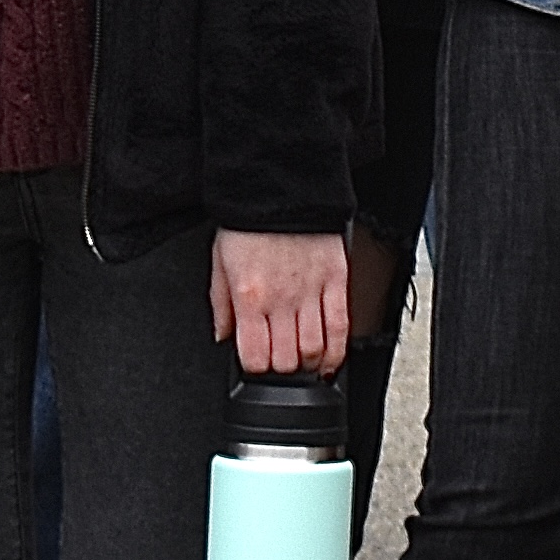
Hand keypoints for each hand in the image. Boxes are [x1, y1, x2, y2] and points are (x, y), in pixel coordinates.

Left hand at [213, 226, 352, 376]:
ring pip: (314, 349)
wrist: (280, 187)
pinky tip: (330, 360)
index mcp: (249, 297)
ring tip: (303, 366)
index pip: (254, 357)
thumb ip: (220, 306)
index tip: (255, 365)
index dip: (254, 370)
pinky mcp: (336, 280)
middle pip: (285, 361)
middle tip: (279, 366)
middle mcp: (282, 299)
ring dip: (308, 366)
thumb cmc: (248, 221)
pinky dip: (337, 351)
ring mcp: (312, 291)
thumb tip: (223, 336)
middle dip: (280, 372)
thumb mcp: (219, 264)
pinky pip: (340, 326)